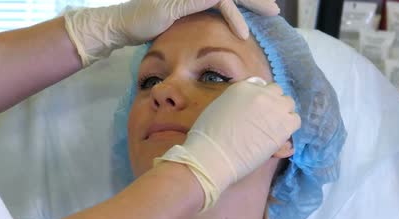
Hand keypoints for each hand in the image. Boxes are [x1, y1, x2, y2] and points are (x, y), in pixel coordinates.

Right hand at [64, 0, 279, 65]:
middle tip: (275, 10)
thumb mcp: (179, 23)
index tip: (264, 10)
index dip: (247, 0)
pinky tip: (242, 34)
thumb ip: (197, 19)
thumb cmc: (148, 26)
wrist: (124, 25)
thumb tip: (212, 34)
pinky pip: (218, 1)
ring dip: (254, 2)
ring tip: (270, 13)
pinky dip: (234, 16)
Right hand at [156, 78, 299, 210]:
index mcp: (242, 87)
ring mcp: (274, 108)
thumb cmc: (207, 137)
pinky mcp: (284, 125)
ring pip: (289, 105)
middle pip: (277, 93)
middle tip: (264, 121)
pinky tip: (277, 138)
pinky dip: (288, 128)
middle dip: (273, 104)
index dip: (259, 99)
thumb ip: (236, 103)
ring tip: (272, 130)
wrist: (212, 155)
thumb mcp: (218, 109)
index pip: (260, 85)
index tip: (256, 111)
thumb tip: (248, 109)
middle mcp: (261, 93)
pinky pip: (295, 120)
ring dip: (282, 115)